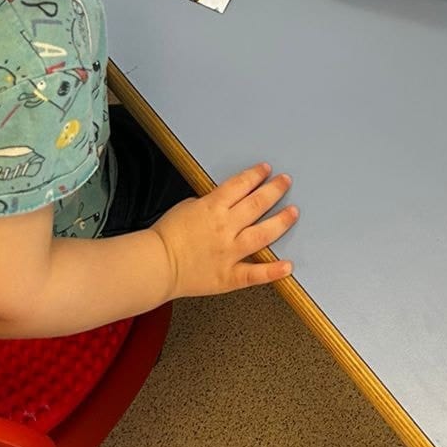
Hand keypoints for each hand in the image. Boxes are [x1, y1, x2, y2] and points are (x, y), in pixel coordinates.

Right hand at [152, 162, 296, 299]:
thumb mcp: (187, 207)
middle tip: (285, 182)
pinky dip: (273, 271)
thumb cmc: (165, 236)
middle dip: (275, 190)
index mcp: (213, 207)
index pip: (241, 185)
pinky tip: (288, 266)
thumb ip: (209, 204)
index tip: (267, 170)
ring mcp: (229, 252)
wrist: (154, 265)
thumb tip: (224, 203)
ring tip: (293, 212)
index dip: (256, 175)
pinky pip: (254, 274)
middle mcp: (225, 227)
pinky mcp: (228, 276)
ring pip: (263, 234)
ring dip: (281, 222)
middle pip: (257, 203)